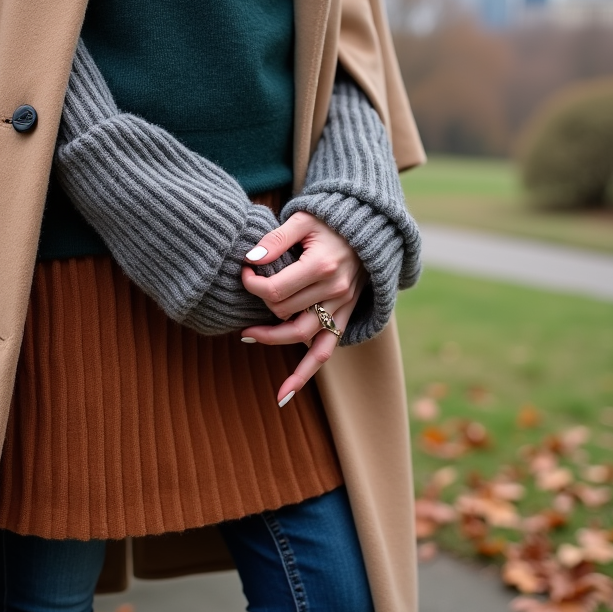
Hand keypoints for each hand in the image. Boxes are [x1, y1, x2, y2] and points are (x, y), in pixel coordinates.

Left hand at [239, 211, 366, 406]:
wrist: (368, 228)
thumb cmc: (331, 221)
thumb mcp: (303, 219)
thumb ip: (276, 238)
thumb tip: (251, 259)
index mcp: (323, 265)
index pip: (276, 289)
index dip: (252, 284)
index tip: (244, 272)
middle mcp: (336, 290)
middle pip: (284, 311)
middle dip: (260, 303)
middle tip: (247, 292)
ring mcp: (342, 306)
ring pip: (302, 335)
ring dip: (272, 339)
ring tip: (247, 336)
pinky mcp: (344, 317)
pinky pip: (325, 351)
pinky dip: (305, 373)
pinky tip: (284, 392)